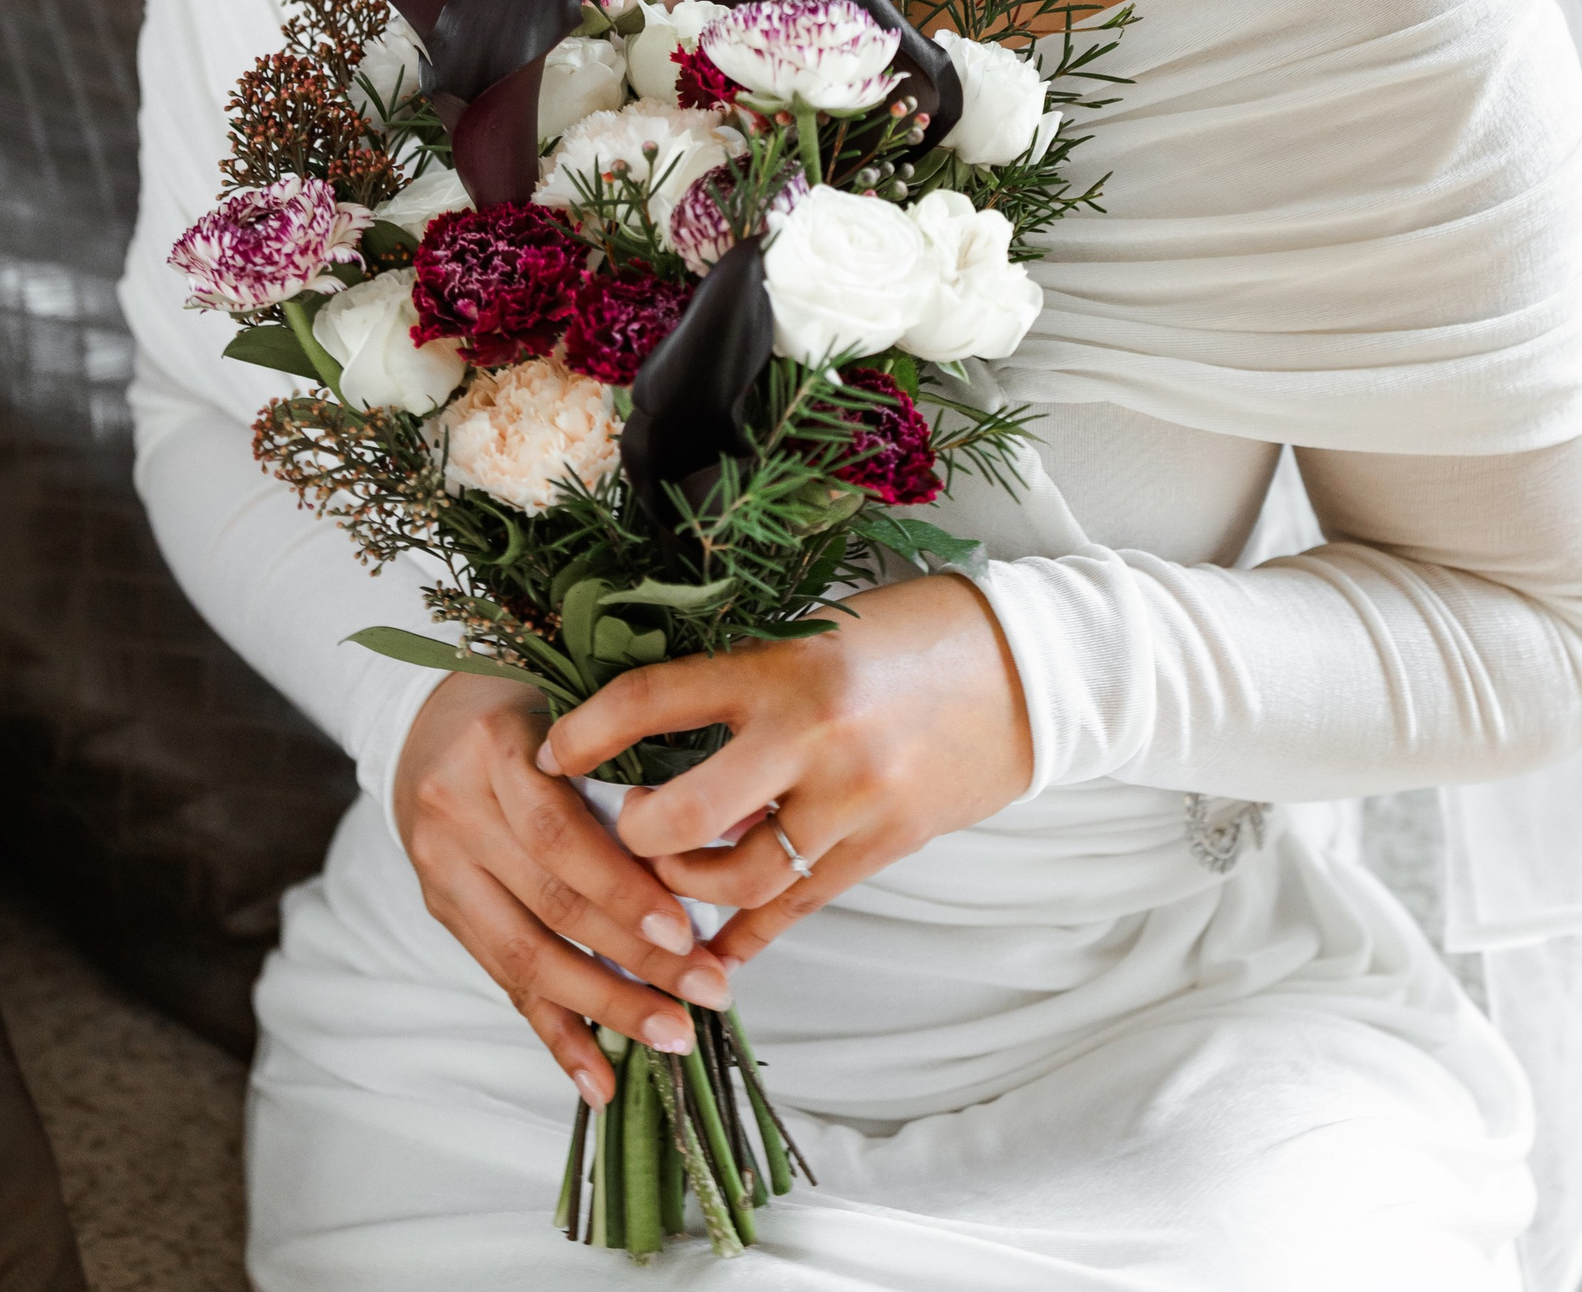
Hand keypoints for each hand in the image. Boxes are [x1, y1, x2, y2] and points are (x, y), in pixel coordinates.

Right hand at [392, 671, 733, 1106]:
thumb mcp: (568, 701)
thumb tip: (720, 830)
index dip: (624, 889)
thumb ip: (622, 755)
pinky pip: (501, 980)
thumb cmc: (526, 702)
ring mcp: (442, 867)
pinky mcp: (441, 909)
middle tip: (707, 993)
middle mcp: (456, 811)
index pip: (560, 835)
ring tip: (672, 1036)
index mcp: (494, 749)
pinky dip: (553, 1033)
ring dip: (605, 1006)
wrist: (425, 719)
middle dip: (635, 959)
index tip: (689, 931)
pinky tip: (598, 1079)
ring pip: (526, 956)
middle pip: (552, 903)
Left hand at [541, 574, 1032, 968]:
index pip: (655, 701)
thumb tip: (658, 713)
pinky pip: (797, 908)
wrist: (1031, 669)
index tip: (551, 749)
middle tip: (617, 823)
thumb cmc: (917, 629)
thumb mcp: (822, 628)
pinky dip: (746, 936)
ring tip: (666, 869)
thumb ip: (751, 672)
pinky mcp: (882, 848)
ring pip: (738, 881)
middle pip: (684, 817)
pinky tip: (711, 952)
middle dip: (633, 833)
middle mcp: (813, 741)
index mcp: (787, 666)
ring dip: (686, 888)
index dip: (587, 732)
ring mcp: (852, 804)